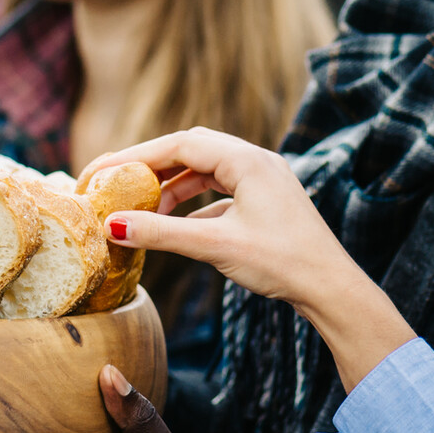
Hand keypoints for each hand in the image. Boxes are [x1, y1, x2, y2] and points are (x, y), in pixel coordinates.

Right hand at [80, 129, 415, 390]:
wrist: (331, 288)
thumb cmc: (282, 263)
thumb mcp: (215, 247)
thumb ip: (162, 233)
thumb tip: (111, 226)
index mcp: (248, 160)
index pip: (180, 144)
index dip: (136, 156)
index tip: (102, 171)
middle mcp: (257, 160)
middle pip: (190, 150)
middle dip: (150, 167)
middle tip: (114, 184)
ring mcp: (264, 179)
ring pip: (206, 171)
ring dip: (172, 188)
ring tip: (142, 211)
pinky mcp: (266, 200)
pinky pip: (220, 191)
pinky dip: (193, 204)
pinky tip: (176, 227)